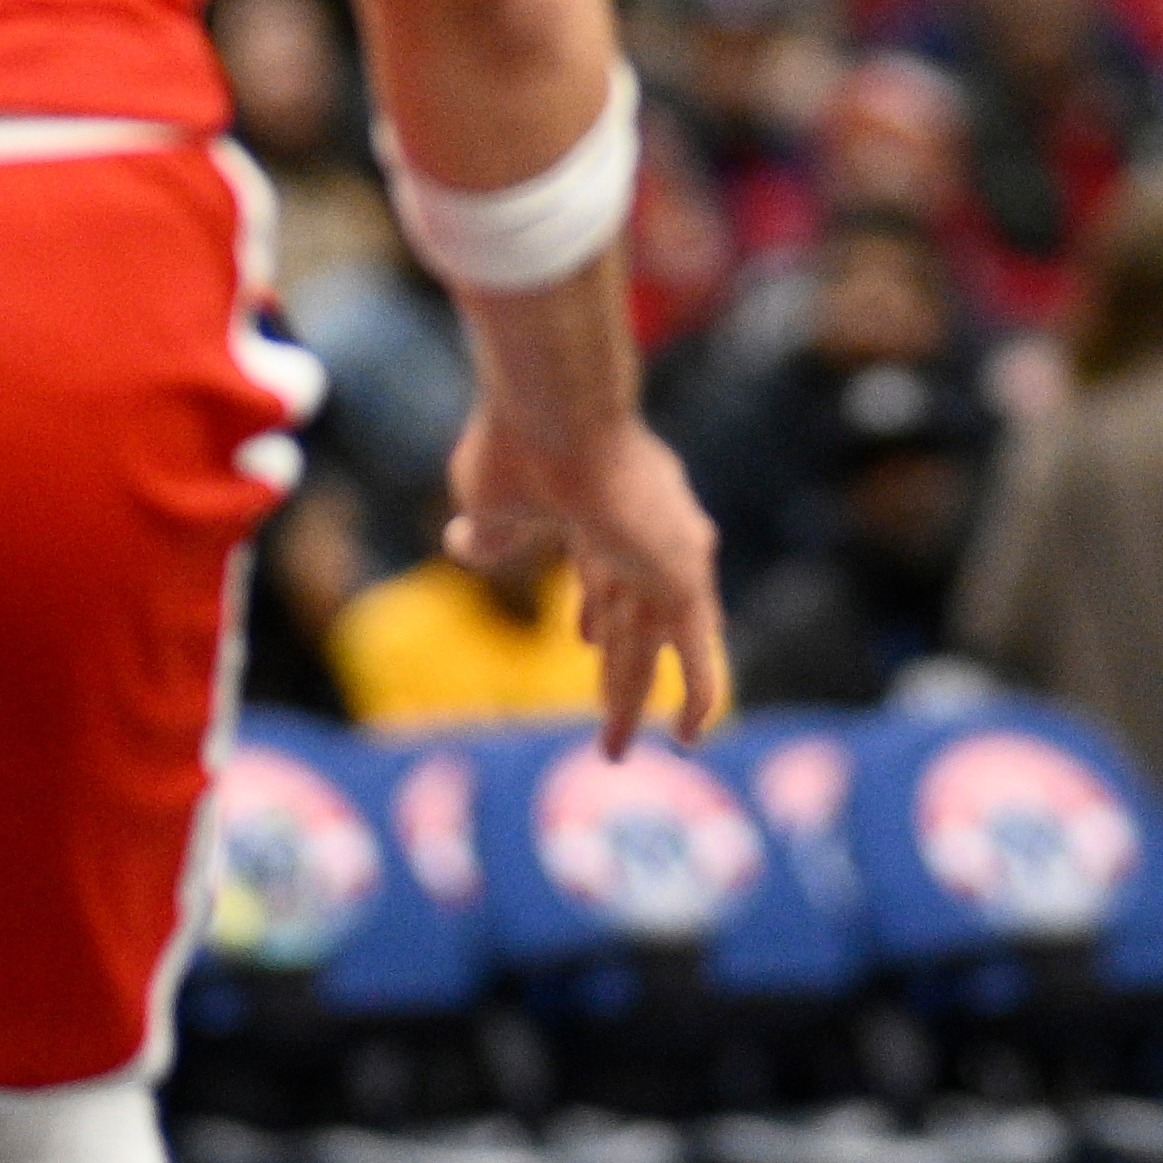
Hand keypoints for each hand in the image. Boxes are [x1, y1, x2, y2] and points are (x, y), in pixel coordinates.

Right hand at [446, 409, 729, 752]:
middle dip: (614, 662)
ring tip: (615, 748)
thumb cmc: (516, 447)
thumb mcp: (489, 499)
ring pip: (649, 644)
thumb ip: (488, 529)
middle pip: (626, 614)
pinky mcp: (685, 578)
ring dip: (630, 694)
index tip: (585, 637)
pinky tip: (692, 736)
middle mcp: (638, 529)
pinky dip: (699, 693)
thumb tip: (463, 542)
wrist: (557, 414)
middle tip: (609, 709)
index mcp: (594, 507)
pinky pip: (697, 653)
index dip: (594, 607)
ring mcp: (664, 554)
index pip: (601, 569)